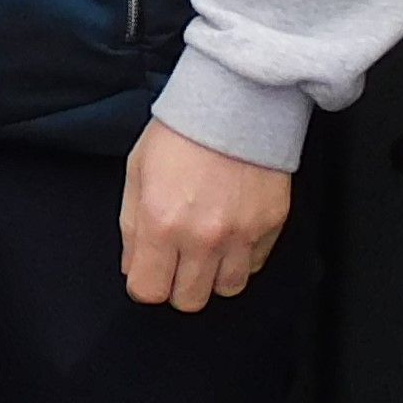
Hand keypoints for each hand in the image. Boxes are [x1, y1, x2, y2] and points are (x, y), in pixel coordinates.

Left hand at [120, 122, 291, 309]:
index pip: (148, 290)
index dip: (145, 283)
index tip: (149, 270)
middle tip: (178, 259)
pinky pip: (254, 265)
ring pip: (226, 289)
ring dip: (213, 275)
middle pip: (188, 300)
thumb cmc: (181, 132)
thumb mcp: (137, 173)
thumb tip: (133, 266)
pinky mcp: (270, 226)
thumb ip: (131, 227)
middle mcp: (202, 237)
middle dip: (178, 284)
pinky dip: (241, 257)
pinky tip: (231, 230)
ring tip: (207, 245)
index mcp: (161, 223)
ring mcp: (240, 235)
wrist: (235, 102)